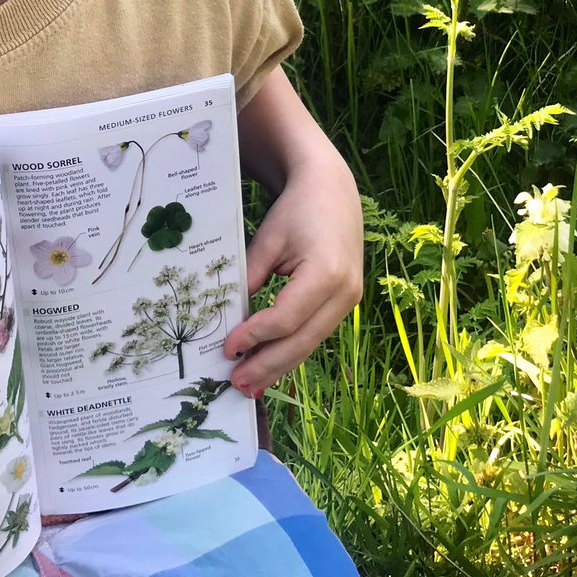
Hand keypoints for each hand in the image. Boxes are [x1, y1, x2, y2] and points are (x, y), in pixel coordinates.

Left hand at [224, 153, 362, 395]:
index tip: (226, 347)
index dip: (254, 336)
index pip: (285, 318)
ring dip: (279, 366)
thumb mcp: (268, 240)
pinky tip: (269, 365)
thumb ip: (249, 278)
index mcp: (326, 273)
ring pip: (310, 344)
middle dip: (267, 365)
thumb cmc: (297, 211)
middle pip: (301, 341)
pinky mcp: (346, 304)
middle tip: (235, 384)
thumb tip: (228, 320)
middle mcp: (345, 292)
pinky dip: (292, 350)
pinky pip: (316, 334)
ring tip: (249, 384)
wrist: (332, 192)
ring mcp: (350, 300)